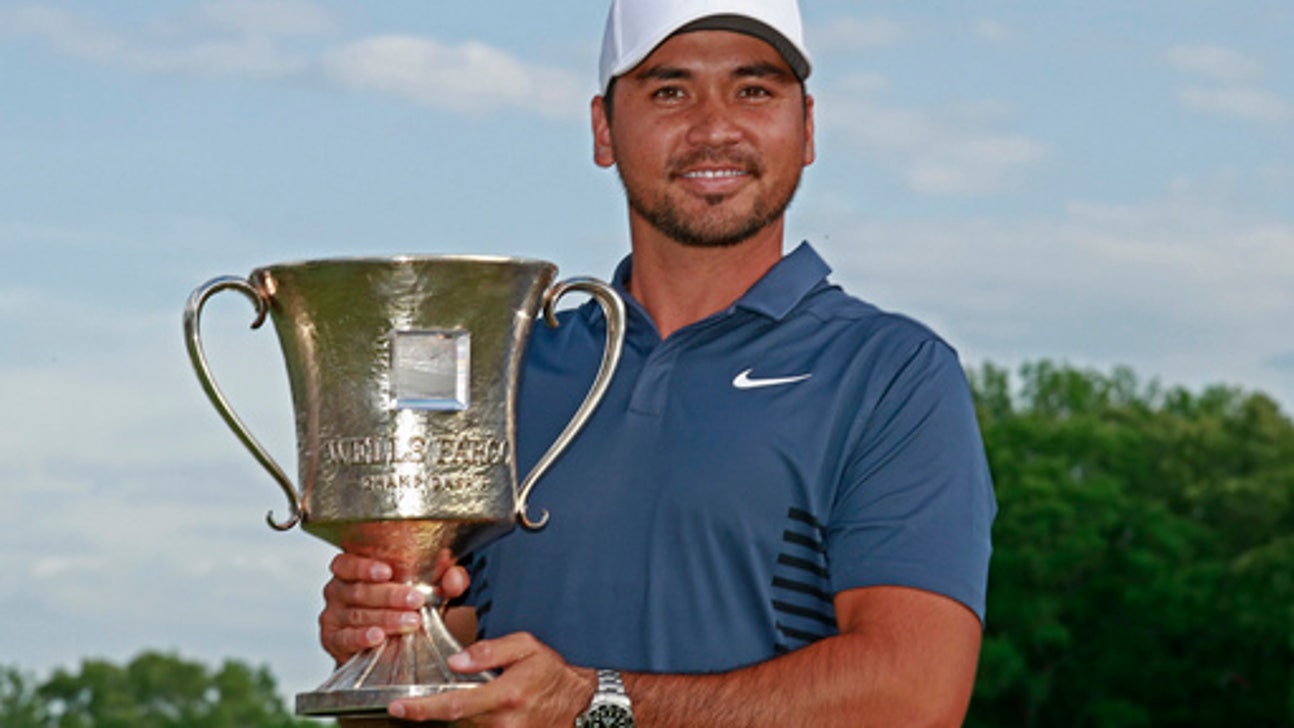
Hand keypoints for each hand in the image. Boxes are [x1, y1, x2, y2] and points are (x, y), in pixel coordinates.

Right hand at [318, 550, 469, 664]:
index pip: (347, 563)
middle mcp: (339, 590)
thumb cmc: (406, 607)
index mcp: (354, 570)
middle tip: (415, 600)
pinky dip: (362, 637)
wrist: (392, 646)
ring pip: (357, 614)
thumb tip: (455, 577)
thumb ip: (446, 581)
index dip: (364, 566)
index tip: (388, 572)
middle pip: (359, 590)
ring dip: (385, 618)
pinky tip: (377, 636)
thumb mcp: (430, 590)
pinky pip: (345, 638)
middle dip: (390, 595)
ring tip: (410, 621)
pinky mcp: (333, 640)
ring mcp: (333, 616)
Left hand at [387, 632, 595, 725]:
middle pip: (454, 720)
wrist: (581, 700)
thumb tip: (456, 662)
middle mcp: (504, 722)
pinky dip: (474, 721)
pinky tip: (483, 709)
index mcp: (505, 695)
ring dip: (461, 713)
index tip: (398, 707)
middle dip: (437, 709)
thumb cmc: (552, 670)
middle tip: (425, 699)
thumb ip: (489, 652)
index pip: (453, 704)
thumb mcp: (525, 647)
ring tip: (474, 698)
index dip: (421, 709)